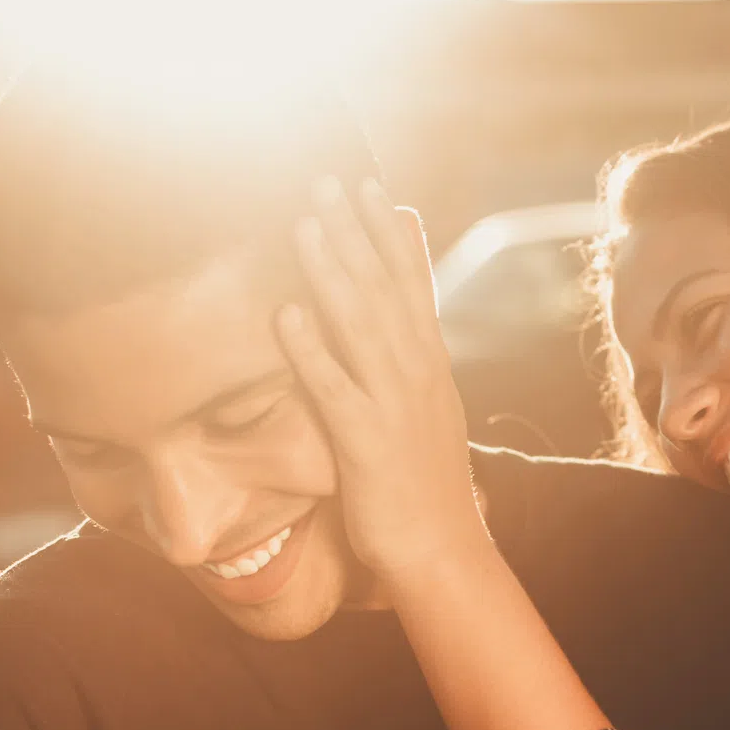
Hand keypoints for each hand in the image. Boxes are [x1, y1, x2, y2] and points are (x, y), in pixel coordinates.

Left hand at [277, 176, 491, 584]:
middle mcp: (418, 374)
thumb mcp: (428, 411)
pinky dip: (311, 348)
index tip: (371, 186)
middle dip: (355, 232)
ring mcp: (394, 405)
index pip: (411, 284)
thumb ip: (413, 360)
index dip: (390, 233)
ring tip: (304, 223)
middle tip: (326, 179)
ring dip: (332, 270)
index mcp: (430, 365)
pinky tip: (286, 314)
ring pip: (360, 324)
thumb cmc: (425, 484)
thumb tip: (404, 318)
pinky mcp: (367, 441)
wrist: (443, 550)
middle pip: (384, 289)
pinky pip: (334, 387)